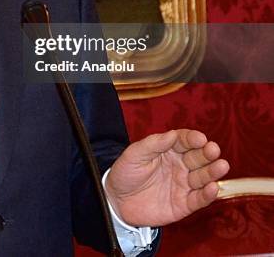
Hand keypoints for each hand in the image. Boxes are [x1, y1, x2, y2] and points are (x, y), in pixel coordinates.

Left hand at [104, 129, 229, 226]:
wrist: (116, 200)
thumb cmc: (125, 172)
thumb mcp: (134, 154)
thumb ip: (153, 144)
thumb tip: (172, 134)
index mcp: (167, 150)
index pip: (184, 141)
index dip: (193, 139)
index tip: (200, 138)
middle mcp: (179, 166)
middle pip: (197, 157)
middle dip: (207, 153)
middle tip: (213, 150)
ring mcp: (183, 185)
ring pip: (202, 177)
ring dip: (213, 172)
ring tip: (221, 166)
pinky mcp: (183, 204)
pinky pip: (198, 199)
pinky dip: (207, 195)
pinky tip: (214, 188)